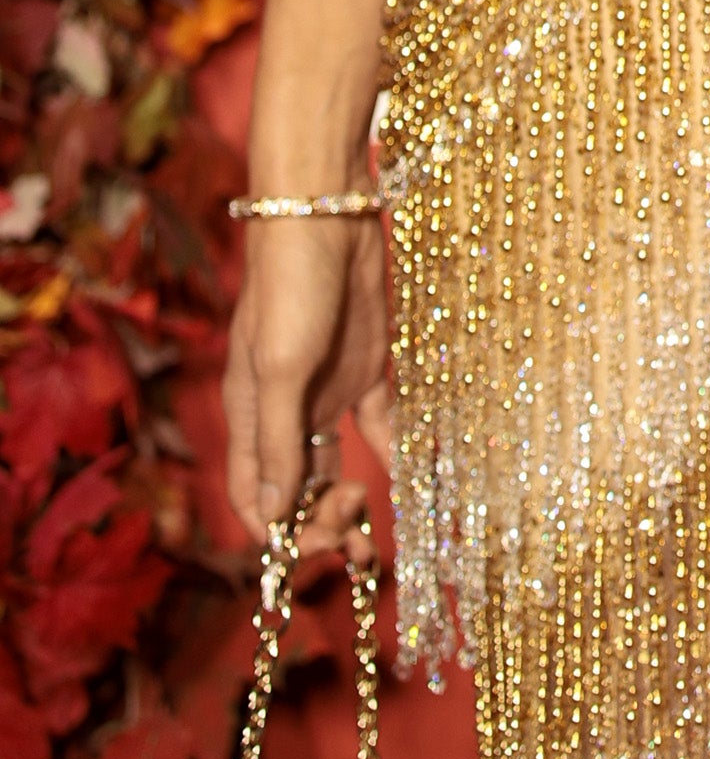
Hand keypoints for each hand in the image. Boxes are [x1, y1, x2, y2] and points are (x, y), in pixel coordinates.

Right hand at [223, 215, 393, 556]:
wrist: (325, 215)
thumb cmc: (289, 286)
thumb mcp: (279, 368)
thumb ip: (277, 441)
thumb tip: (270, 517)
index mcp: (251, 418)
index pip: (256, 499)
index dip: (280, 534)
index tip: (319, 542)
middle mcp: (285, 413)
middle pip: (294, 491)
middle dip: (320, 524)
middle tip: (357, 533)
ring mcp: (326, 391)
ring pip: (330, 467)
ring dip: (348, 505)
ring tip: (377, 543)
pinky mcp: (365, 369)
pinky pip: (376, 426)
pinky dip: (388, 455)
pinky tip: (407, 481)